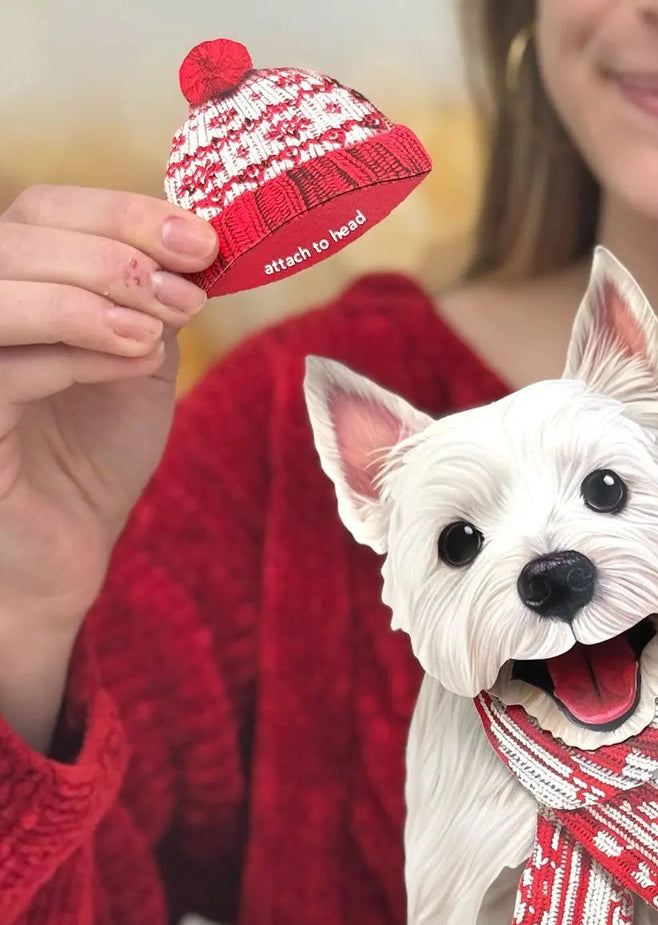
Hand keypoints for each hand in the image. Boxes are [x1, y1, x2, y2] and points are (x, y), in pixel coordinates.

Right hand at [0, 186, 216, 630]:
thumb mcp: (138, 360)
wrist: (66, 545)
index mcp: (14, 279)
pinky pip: (5, 369)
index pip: (47, 209)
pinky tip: (135, 362)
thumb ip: (154, 301)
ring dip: (93, 296)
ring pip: (2, 290)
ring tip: (160, 328)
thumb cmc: (94, 453)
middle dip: (118, 253)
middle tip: (189, 290)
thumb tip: (198, 246)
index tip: (201, 239)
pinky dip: (75, 353)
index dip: (123, 212)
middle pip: (21, 234)